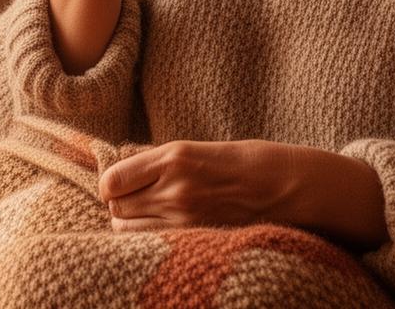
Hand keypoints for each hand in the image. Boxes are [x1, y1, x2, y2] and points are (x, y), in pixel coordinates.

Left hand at [97, 139, 299, 231]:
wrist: (284, 185)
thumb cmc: (241, 162)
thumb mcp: (195, 148)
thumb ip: (156, 160)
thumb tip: (118, 166)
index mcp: (174, 157)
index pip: (112, 181)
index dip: (109, 185)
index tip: (117, 186)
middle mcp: (175, 188)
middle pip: (116, 207)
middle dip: (119, 205)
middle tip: (135, 201)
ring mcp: (186, 218)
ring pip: (128, 230)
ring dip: (130, 224)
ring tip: (148, 217)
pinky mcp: (197, 239)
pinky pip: (151, 245)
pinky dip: (147, 240)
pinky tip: (161, 232)